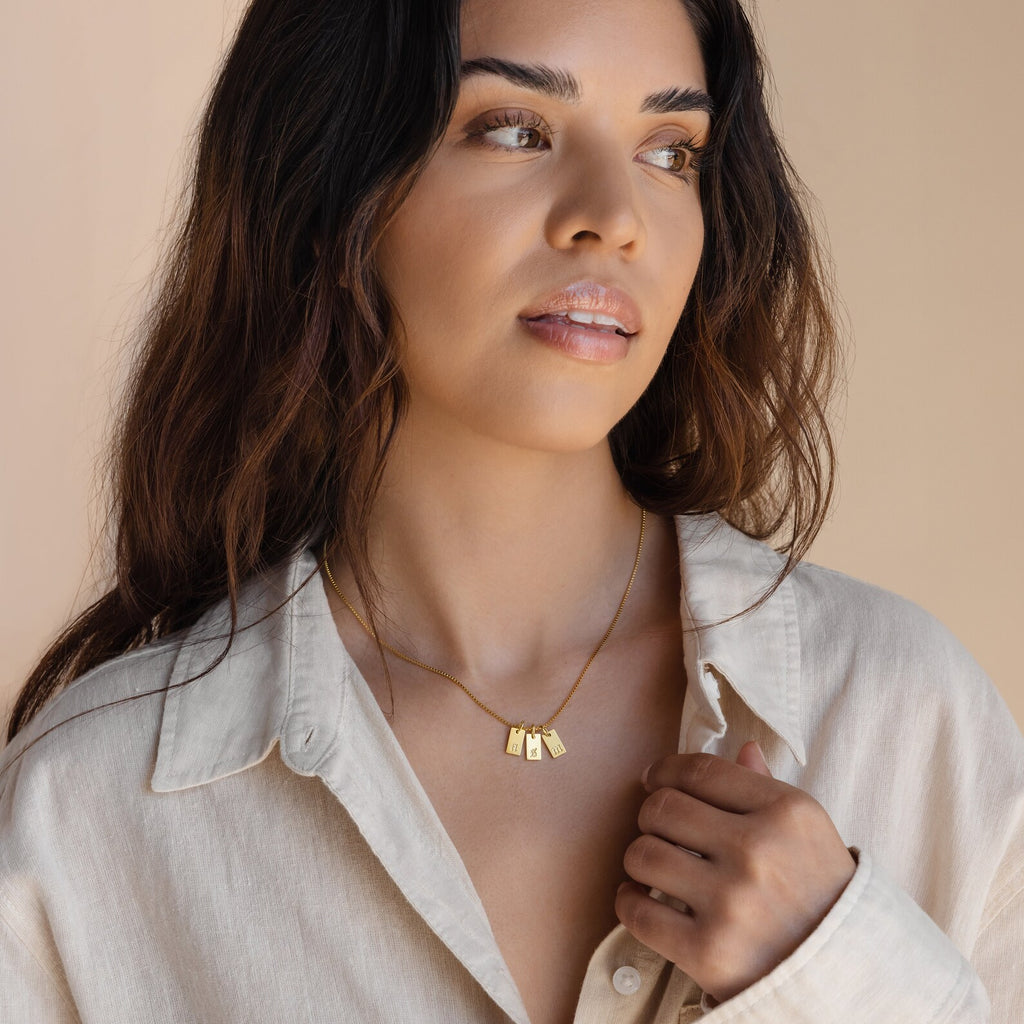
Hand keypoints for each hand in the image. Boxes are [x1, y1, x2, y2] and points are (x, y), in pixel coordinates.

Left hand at [615, 742, 856, 1003]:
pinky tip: (644, 900)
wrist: (851, 982)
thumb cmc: (824, 898)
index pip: (700, 770)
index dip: (665, 769)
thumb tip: (742, 748)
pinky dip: (630, 902)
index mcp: (787, 812)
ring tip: (657, 868)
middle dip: (652, 816)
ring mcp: (732, 902)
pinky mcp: (708, 952)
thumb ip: (768, 789)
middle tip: (660, 831)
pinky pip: (636, 910)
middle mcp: (758, 850)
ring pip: (642, 853)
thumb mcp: (809, 835)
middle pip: (662, 807)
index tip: (653, 778)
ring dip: (641, 859)